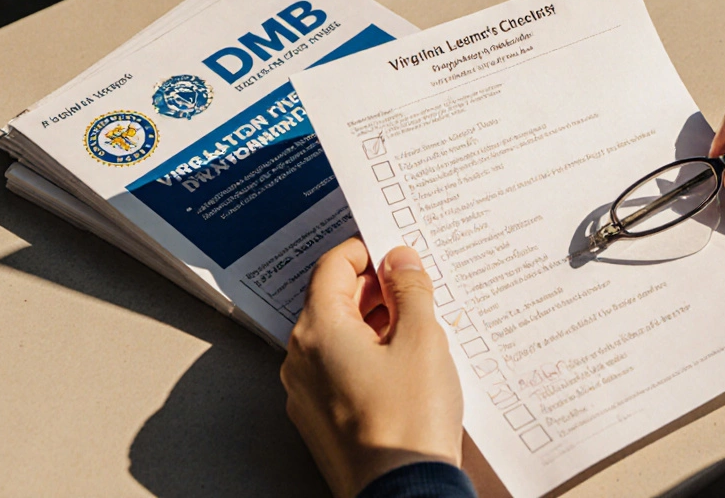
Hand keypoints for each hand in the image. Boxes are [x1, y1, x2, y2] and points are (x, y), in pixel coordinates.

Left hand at [281, 238, 462, 497]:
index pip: (332, 266)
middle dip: (375, 289)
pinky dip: (368, 355)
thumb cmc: (409, 421)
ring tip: (419, 329)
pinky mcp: (321, 417)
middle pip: (332, 300)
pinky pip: (340, 369)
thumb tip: (400, 261)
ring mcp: (307, 391)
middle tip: (416, 289)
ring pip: (338, 336)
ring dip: (375, 323)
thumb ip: (410, 290)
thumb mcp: (423, 340)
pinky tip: (404, 366)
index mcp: (319, 330)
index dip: (367, 251)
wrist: (403, 492)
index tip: (397, 253)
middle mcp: (301, 358)